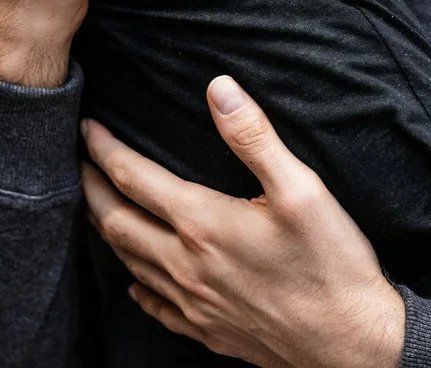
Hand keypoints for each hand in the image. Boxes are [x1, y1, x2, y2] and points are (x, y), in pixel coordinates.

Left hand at [81, 76, 404, 367]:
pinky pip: (154, 307)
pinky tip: (136, 281)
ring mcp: (193, 305)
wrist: (352, 346)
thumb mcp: (302, 190)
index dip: (105, 151)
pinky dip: (136, 285)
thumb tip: (219, 88)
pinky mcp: (208, 332)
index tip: (87, 130)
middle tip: (78, 165)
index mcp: (203, 225)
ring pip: (130, 264)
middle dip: (91, 190)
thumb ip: (254, 137)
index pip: (134, 180)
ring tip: (97, 208)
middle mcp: (186, 267)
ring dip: (106, 232)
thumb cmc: (332, 266)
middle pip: (116, 223)